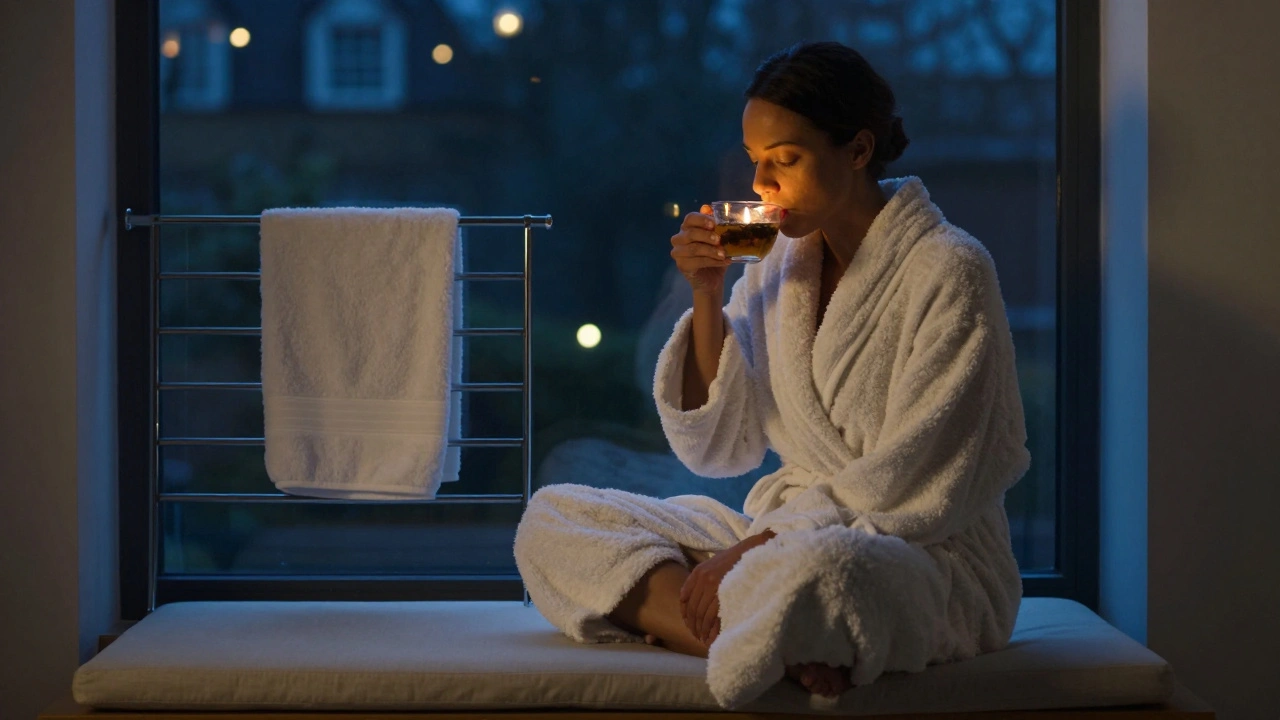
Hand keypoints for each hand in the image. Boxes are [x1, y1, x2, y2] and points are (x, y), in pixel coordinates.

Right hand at [670, 204, 729, 295]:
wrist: (713, 278)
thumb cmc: (714, 254)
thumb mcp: (719, 238)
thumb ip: (716, 225)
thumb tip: (709, 207)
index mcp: (687, 227)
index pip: (690, 218)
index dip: (701, 219)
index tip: (714, 224)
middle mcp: (679, 238)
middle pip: (691, 233)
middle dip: (707, 236)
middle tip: (720, 240)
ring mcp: (678, 253)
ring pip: (694, 248)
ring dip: (711, 250)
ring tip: (725, 254)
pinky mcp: (682, 265)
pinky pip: (698, 261)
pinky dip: (713, 261)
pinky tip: (725, 261)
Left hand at [679, 531, 775, 645]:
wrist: (753, 550)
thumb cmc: (735, 558)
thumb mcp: (713, 563)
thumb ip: (699, 579)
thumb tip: (685, 597)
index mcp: (698, 572)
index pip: (684, 599)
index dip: (686, 616)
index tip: (689, 626)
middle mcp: (703, 579)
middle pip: (693, 610)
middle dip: (694, 626)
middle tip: (698, 637)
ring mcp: (714, 586)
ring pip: (702, 615)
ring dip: (702, 630)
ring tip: (705, 640)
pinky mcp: (725, 594)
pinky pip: (714, 617)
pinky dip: (712, 630)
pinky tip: (712, 638)